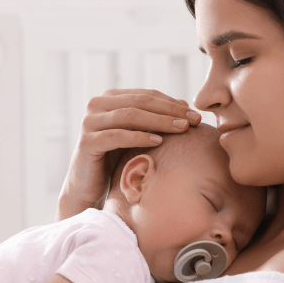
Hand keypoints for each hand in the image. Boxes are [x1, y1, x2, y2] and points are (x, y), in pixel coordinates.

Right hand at [57, 89, 201, 219]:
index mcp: (109, 98)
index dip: (172, 103)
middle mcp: (96, 105)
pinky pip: (117, 136)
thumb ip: (154, 119)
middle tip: (193, 120)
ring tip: (181, 129)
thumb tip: (185, 105)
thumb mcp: (137, 135)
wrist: (88, 187)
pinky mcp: (87, 142)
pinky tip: (158, 142)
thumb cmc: (116, 160)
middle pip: (140, 102)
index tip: (195, 114)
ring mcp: (89, 122)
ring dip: (159, 121)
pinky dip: (139, 137)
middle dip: (170, 111)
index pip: (147, 95)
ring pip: (130, 116)